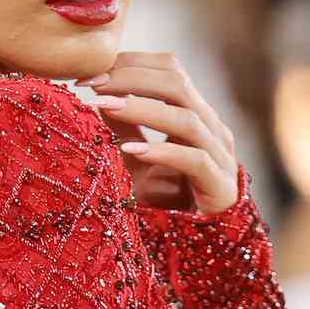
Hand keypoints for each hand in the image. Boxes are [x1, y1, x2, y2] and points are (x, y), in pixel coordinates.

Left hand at [85, 51, 239, 213]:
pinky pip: (194, 160)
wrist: (200, 245)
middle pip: (177, 82)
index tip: (89, 71)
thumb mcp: (136, 160)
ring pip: (186, 118)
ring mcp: (220, 155)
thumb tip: (96, 97)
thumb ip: (123, 128)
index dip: (131, 63)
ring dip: (141, 108)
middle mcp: (211, 127)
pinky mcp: (220, 185)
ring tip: (103, 107)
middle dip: (131, 78)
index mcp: (195, 113)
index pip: (169, 70)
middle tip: (92, 85)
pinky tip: (131, 150)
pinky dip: (161, 152)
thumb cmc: (168, 202)